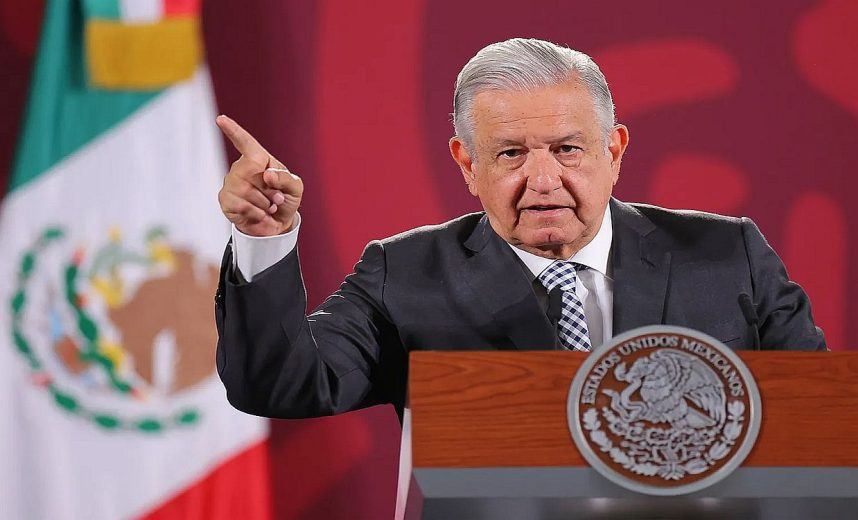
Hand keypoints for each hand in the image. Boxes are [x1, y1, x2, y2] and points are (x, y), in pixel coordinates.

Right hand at [216, 115, 302, 236]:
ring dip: (265, 203)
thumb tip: (266, 174)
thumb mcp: (295, 188)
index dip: (233, 130)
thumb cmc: (285, 201)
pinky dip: (258, 214)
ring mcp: (231, 184)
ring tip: (268, 207)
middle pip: (252, 171)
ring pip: (247, 191)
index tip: (221, 119)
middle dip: (271, 189)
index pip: (245, 142)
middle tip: (276, 198)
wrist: (277, 226)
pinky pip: (243, 206)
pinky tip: (259, 215)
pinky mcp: (226, 201)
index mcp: (259, 160)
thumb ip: (286, 179)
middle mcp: (241, 169)